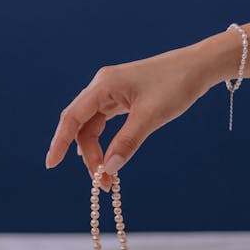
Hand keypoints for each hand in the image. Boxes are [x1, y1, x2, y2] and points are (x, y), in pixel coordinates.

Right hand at [45, 34, 233, 189]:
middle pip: (81, 126)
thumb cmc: (176, 84)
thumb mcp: (151, 117)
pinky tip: (110, 158)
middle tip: (102, 182)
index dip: (59, 142)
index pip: (72, 117)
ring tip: (109, 177)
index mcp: (103, 85)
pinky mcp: (123, 97)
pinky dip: (107, 142)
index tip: (51, 165)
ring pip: (93, 127)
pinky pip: (105, 123)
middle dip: (88, 155)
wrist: (199, 66)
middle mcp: (102, 86)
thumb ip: (127, 142)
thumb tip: (109, 169)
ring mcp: (112, 91)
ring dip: (97, 152)